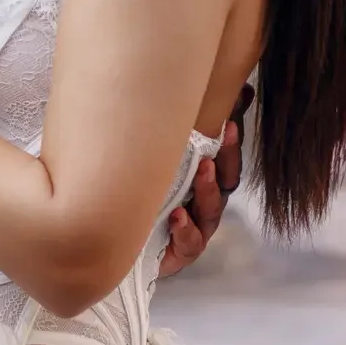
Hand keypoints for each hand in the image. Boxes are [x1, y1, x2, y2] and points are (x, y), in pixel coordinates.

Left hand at [156, 83, 252, 279]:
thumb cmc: (140, 192)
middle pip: (224, 181)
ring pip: (210, 210)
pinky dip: (186, 230)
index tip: (230, 122)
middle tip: (221, 137)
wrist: (114, 240)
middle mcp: (203, 202)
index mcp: (203, 178)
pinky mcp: (182, 252)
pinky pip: (190, 243)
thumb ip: (183, 128)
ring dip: (208, 191)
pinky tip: (177, 217)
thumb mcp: (156, 158)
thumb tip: (221, 93)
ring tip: (201, 172)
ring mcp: (196, 227)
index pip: (225, 158)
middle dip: (225, 160)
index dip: (231, 141)